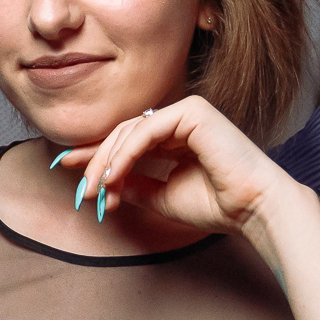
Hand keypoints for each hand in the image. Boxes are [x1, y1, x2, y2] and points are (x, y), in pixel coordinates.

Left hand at [53, 95, 300, 236]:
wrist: (252, 209)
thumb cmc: (217, 205)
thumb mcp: (161, 197)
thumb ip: (133, 185)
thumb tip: (101, 183)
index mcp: (175, 137)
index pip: (127, 141)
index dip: (95, 154)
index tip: (67, 168)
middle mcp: (180, 120)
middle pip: (122, 133)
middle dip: (96, 161)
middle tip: (82, 190)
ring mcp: (187, 111)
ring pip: (129, 130)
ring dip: (107, 162)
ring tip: (97, 190)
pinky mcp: (193, 111)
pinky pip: (145, 131)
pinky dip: (124, 155)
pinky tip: (113, 177)